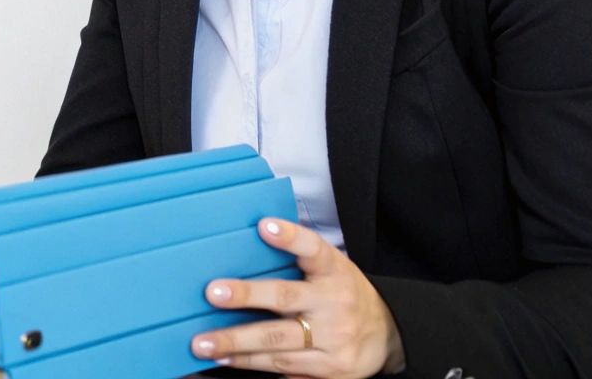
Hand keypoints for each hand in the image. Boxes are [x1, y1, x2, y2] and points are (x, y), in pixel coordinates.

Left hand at [191, 217, 405, 376]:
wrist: (387, 335)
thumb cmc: (344, 294)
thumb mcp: (332, 269)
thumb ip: (298, 257)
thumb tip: (251, 235)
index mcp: (335, 272)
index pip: (313, 248)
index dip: (289, 237)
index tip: (264, 226)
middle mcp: (335, 304)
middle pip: (286, 299)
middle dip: (246, 296)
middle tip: (212, 293)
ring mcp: (333, 340)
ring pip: (278, 343)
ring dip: (237, 343)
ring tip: (204, 343)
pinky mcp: (330, 370)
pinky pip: (284, 368)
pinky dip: (251, 365)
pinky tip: (227, 360)